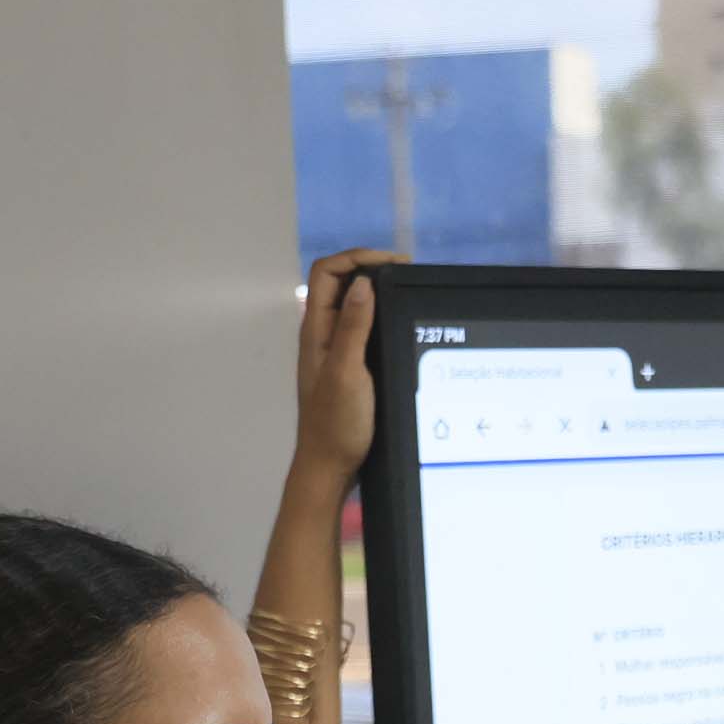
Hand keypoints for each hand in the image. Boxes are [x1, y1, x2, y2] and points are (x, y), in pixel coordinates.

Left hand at [292, 248, 385, 490]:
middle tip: (407, 274)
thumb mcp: (347, 372)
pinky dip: (380, 317)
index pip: (328, 271)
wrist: (329, 466)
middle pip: (339, 282)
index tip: (394, 263)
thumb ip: (353, 327)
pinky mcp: (348, 367)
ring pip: (352, 305)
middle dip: (370, 268)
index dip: (358, 257)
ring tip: (407, 293)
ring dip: (377, 292)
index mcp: (316, 330)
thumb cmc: (336, 423)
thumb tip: (363, 282)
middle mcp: (322, 334)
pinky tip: (400, 326)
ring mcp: (334, 351)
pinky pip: (361, 329)